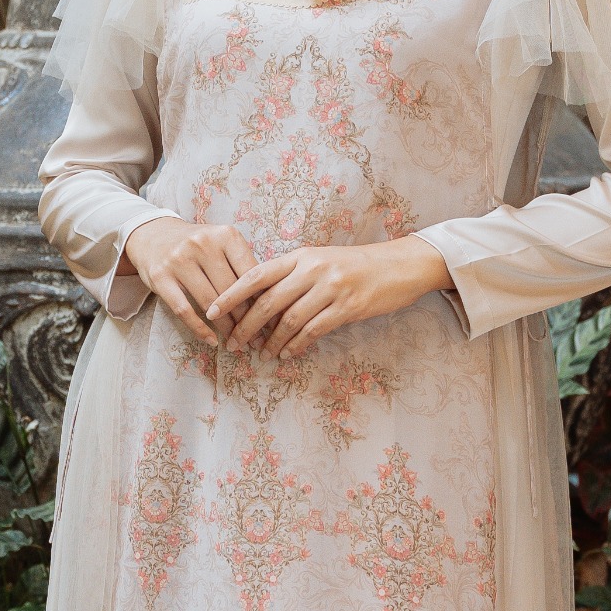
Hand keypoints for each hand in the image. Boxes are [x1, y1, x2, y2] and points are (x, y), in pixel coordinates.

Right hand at [120, 214, 257, 345]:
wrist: (153, 235)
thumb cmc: (197, 246)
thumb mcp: (222, 244)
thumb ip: (243, 265)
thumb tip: (271, 300)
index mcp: (225, 235)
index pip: (250, 273)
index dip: (262, 299)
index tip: (270, 320)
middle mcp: (202, 244)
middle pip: (231, 290)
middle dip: (246, 319)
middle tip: (256, 339)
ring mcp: (179, 260)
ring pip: (210, 302)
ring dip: (225, 327)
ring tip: (236, 341)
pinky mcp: (160, 276)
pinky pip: (183, 309)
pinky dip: (199, 329)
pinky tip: (211, 340)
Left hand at [210, 236, 453, 359]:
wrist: (399, 265)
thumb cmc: (356, 265)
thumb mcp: (321, 260)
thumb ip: (293, 275)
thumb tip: (261, 300)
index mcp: (301, 255)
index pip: (256, 274)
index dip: (231, 294)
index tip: (212, 311)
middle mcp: (312, 268)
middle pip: (268, 301)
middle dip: (246, 326)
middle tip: (233, 344)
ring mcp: (331, 287)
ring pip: (289, 319)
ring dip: (271, 341)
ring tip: (261, 355)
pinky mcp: (347, 306)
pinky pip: (314, 330)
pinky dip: (296, 345)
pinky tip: (287, 355)